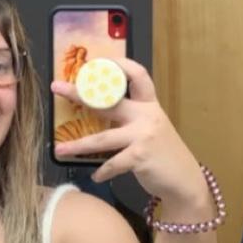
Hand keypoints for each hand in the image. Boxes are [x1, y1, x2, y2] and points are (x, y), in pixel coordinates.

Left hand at [51, 55, 207, 211]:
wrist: (184, 181)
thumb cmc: (164, 154)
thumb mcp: (153, 128)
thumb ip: (133, 117)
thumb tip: (100, 110)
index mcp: (150, 105)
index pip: (137, 75)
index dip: (118, 65)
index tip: (96, 62)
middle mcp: (147, 115)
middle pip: (108, 101)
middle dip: (80, 94)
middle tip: (58, 88)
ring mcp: (144, 135)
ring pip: (103, 138)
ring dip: (78, 145)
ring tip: (60, 149)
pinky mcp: (140, 156)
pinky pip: (113, 163)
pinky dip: (103, 171)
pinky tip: (96, 176)